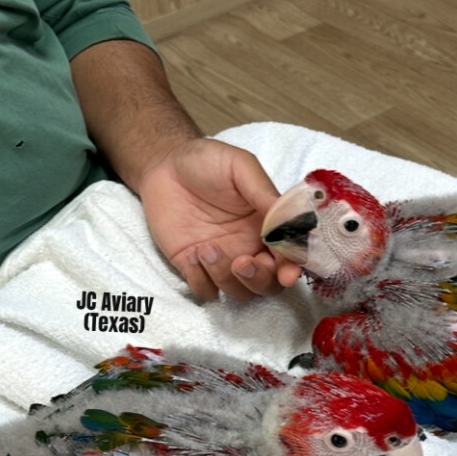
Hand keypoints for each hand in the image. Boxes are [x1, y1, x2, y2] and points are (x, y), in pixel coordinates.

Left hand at [136, 138, 301, 301]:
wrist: (163, 166)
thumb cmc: (206, 162)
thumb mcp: (239, 167)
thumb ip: (264, 193)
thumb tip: (292, 220)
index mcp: (267, 226)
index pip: (288, 256)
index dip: (291, 268)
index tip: (287, 273)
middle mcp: (249, 248)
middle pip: (268, 284)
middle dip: (259, 280)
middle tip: (241, 263)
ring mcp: (223, 261)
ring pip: (239, 293)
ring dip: (226, 279)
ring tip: (206, 249)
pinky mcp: (195, 268)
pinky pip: (206, 292)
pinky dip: (201, 281)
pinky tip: (190, 255)